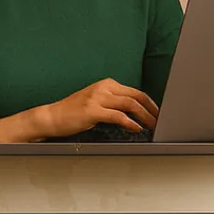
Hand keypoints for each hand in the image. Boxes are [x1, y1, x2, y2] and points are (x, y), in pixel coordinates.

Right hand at [36, 79, 158, 137]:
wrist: (52, 117)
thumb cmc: (74, 113)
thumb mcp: (97, 102)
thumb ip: (115, 103)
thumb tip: (136, 114)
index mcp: (107, 84)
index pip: (136, 92)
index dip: (151, 104)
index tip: (159, 114)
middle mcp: (104, 88)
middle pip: (137, 97)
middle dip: (152, 110)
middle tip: (161, 122)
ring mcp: (97, 97)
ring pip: (130, 105)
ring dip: (145, 117)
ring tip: (152, 127)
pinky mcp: (92, 110)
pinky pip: (117, 116)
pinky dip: (130, 123)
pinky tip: (136, 129)